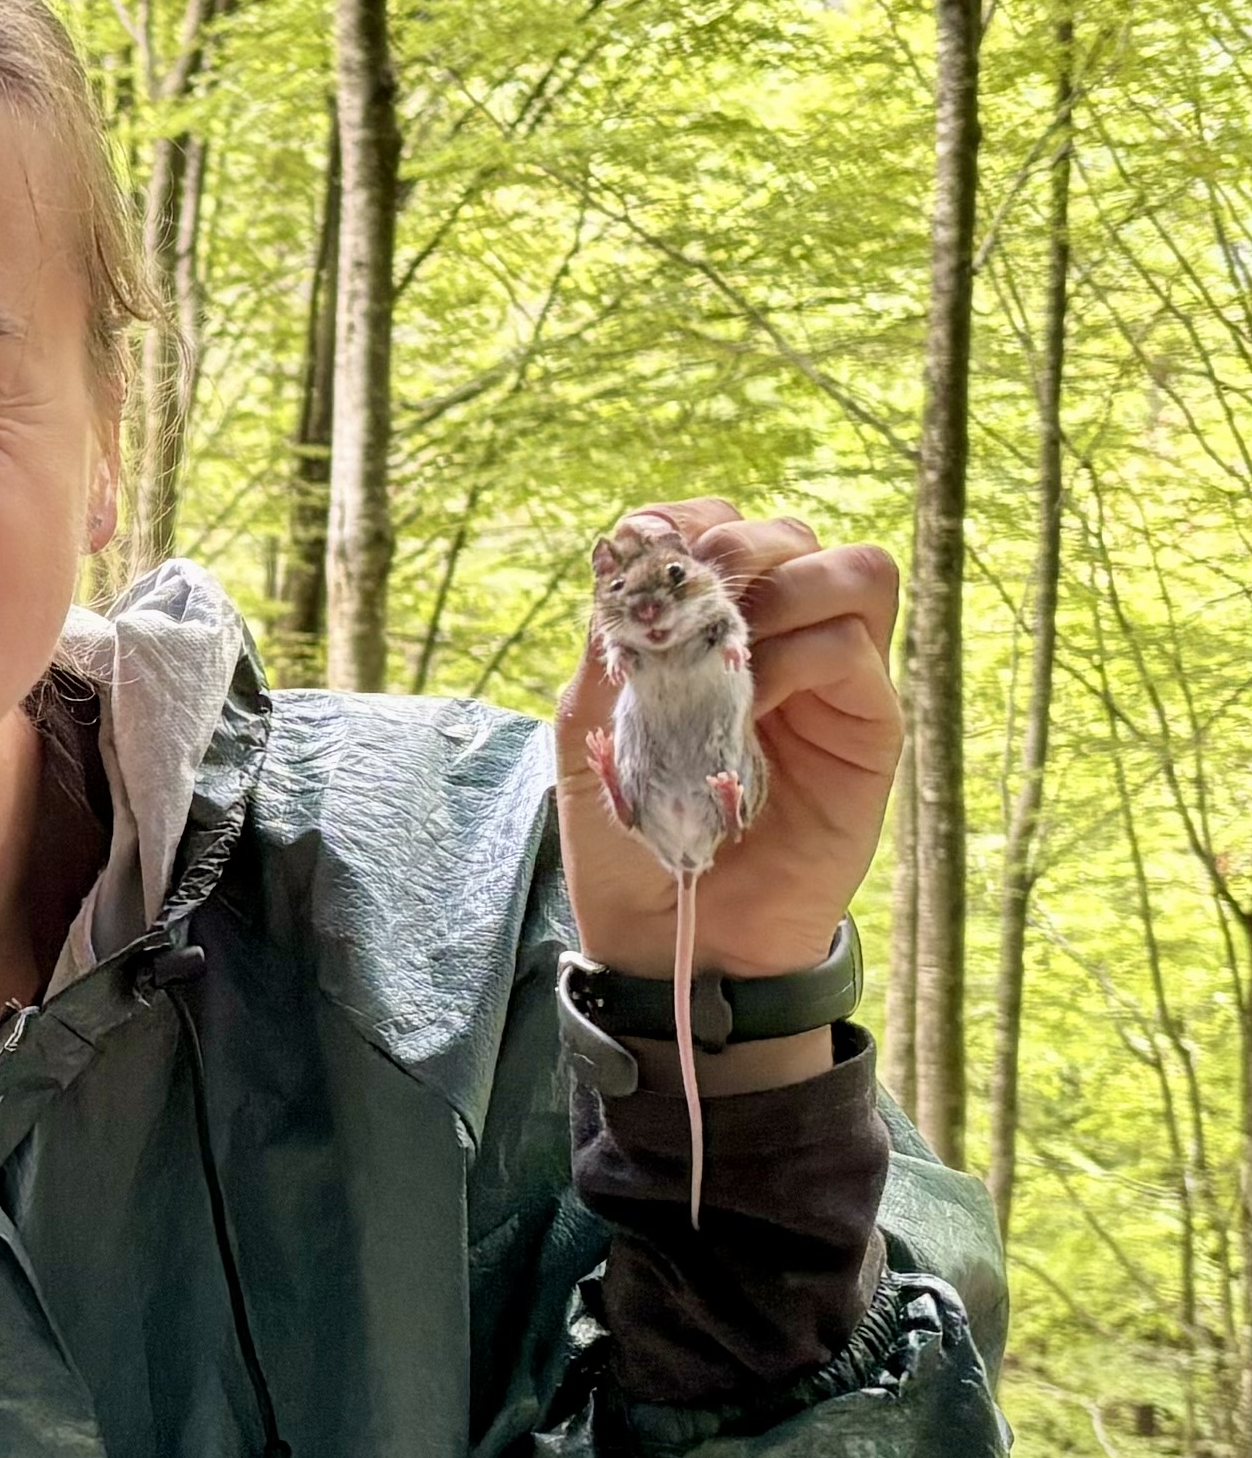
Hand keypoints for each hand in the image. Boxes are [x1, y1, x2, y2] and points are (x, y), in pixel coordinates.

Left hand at [554, 499, 902, 981]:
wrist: (674, 934)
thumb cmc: (631, 830)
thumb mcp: (590, 727)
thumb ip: (612, 638)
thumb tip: (636, 547)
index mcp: (705, 628)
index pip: (714, 525)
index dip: (684, 524)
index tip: (645, 556)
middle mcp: (776, 640)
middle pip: (787, 532)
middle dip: (736, 548)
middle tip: (695, 598)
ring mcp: (830, 681)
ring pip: (852, 570)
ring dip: (785, 588)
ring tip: (732, 648)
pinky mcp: (867, 729)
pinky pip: (855, 650)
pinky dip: (800, 657)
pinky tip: (751, 704)